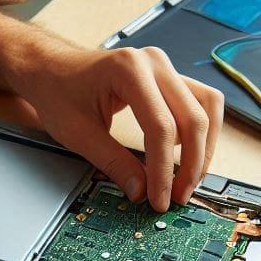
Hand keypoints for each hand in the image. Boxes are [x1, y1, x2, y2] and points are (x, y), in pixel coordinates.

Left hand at [7, 39, 223, 210]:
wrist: (52, 70)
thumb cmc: (59, 92)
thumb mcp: (79, 134)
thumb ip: (113, 163)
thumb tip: (141, 191)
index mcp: (128, 70)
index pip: (160, 127)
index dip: (163, 169)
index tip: (160, 198)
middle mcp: (153, 63)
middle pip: (193, 118)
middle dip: (191, 164)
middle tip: (178, 195)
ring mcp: (165, 67)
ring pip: (208, 107)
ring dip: (204, 147)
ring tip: (188, 179)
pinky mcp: (169, 78)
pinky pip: (200, 103)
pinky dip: (199, 131)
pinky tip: (182, 154)